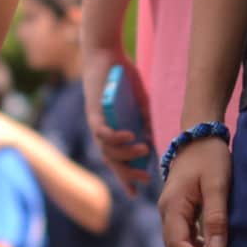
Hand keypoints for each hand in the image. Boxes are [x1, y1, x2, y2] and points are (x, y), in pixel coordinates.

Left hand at [80, 45, 151, 190]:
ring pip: (106, 149)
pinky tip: (129, 135)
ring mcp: (96, 121)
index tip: (135, 193)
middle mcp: (101, 130)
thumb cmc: (122, 77)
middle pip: (110, 160)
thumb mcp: (139, 103)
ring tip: (143, 149)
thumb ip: (144, 121)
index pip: (116, 160)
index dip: (125, 177)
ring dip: (125, 153)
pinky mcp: (94, 110)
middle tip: (144, 178)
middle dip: (127, 172)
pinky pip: (102, 130)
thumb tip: (152, 141)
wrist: (107, 53)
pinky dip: (115, 137)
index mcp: (111, 131)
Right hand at [158, 135, 230, 246]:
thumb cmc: (210, 157)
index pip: (178, 245)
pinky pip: (183, 236)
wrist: (199, 135)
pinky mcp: (178, 210)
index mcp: (173, 205)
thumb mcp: (217, 184)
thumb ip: (216, 216)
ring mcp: (171, 210)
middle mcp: (166, 211)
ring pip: (178, 245)